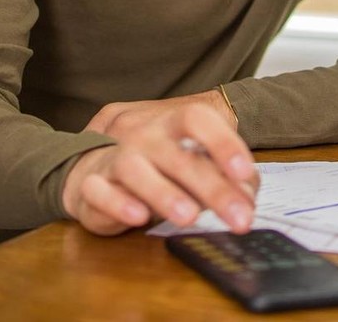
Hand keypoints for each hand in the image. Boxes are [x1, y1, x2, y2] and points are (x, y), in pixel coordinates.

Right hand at [62, 94, 257, 236]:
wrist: (93, 162)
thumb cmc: (154, 164)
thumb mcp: (193, 163)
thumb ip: (223, 176)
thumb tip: (248, 197)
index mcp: (170, 124)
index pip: (196, 119)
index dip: (223, 143)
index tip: (244, 174)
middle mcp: (142, 136)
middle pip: (175, 154)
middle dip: (212, 187)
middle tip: (239, 218)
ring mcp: (113, 158)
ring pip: (133, 167)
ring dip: (163, 192)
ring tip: (190, 216)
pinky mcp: (89, 185)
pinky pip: (97, 190)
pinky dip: (116, 203)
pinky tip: (138, 216)